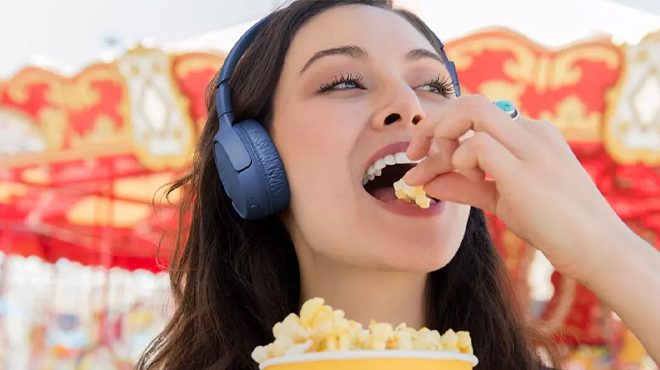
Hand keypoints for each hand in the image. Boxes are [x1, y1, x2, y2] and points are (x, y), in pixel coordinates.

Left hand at [403, 95, 627, 283]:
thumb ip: (464, 186)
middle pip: (469, 102)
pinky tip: (468, 182)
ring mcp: (530, 146)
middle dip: (432, 123)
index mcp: (528, 133)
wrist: (597, 248)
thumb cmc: (552, 223)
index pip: (473, 114)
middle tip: (412, 154)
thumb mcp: (500, 199)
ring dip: (442, 136)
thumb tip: (425, 182)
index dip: (441, 128)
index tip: (420, 156)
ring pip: (472, 111)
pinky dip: (459, 160)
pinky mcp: (525, 170)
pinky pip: (477, 145)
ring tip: (438, 168)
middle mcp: (530, 130)